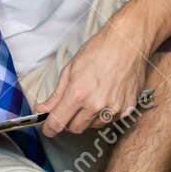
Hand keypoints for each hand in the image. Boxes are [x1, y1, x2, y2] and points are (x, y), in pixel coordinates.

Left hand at [33, 19, 150, 135]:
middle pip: (75, 128)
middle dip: (69, 121)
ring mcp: (114, 108)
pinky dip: (105, 113)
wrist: (128, 42)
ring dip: (88, 117)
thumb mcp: (70, 69)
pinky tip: (107, 96)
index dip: (50, 129)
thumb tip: (42, 109)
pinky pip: (111, 120)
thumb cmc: (98, 50)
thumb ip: (56, 94)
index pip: (58, 123)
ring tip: (92, 96)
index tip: (49, 129)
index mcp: (78, 94)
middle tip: (70, 107)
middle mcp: (96, 105)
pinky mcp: (128, 109)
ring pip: (93, 126)